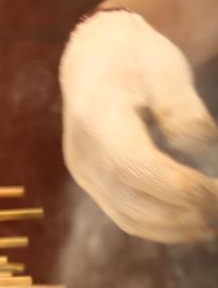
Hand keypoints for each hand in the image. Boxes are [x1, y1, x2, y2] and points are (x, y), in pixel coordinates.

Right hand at [61, 9, 217, 242]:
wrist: (94, 61)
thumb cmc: (135, 60)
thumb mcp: (165, 72)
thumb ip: (183, 109)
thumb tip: (200, 145)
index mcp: (97, 122)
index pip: (135, 168)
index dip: (179, 187)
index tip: (217, 190)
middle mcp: (83, 154)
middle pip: (132, 202)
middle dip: (184, 213)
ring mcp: (84, 173)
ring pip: (130, 217)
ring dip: (175, 227)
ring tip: (213, 220)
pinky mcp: (92, 183)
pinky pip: (125, 215)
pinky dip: (161, 226)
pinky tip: (191, 219)